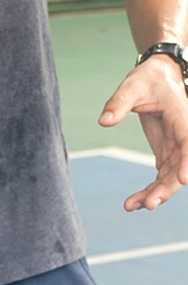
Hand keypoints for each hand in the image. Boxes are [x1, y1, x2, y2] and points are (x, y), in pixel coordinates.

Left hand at [98, 54, 187, 210]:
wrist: (155, 78)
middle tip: (148, 204)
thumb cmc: (147, 79)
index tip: (183, 179)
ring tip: (130, 206)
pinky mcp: (166, 153)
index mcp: (182, 117)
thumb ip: (119, 103)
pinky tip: (132, 204)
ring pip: (171, 176)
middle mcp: (184, 135)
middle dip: (167, 187)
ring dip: (155, 193)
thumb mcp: (131, 86)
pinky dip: (149, 190)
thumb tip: (104, 121)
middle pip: (182, 166)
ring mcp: (176, 147)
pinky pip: (161, 176)